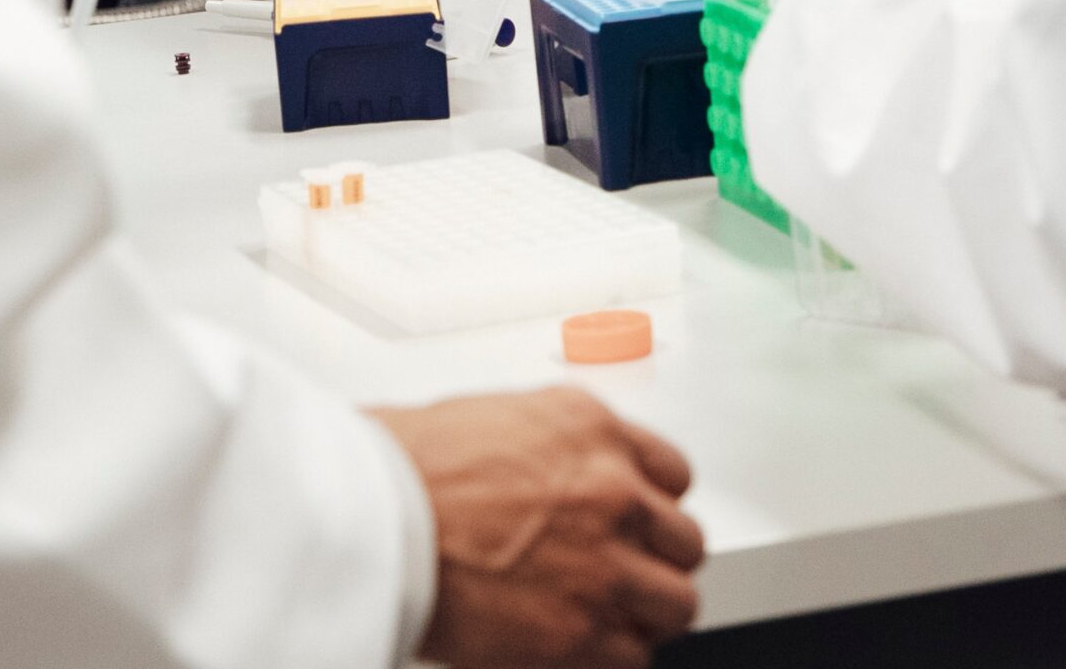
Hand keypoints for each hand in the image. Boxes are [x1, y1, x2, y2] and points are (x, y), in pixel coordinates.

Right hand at [374, 389, 701, 668]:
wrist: (380, 513)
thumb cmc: (417, 465)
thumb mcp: (508, 421)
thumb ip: (564, 451)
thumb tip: (579, 478)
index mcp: (595, 432)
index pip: (675, 473)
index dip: (655, 503)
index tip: (642, 520)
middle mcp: (613, 492)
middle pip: (685, 543)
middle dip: (658, 560)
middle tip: (625, 572)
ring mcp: (604, 564)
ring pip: (676, 604)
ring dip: (645, 610)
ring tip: (605, 613)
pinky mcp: (582, 633)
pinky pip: (635, 657)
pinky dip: (612, 655)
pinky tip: (576, 641)